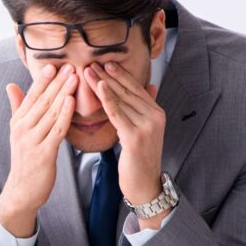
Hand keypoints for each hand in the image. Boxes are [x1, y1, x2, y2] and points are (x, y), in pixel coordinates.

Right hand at [0, 63, 76, 236]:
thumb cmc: (25, 160)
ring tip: (75, 78)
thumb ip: (17, 108)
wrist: (22, 191)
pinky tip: (71, 102)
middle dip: (56, 83)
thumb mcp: (18, 133)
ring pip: (50, 113)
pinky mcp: (43, 153)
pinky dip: (64, 114)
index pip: (31, 96)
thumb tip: (10, 85)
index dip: (42, 80)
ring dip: (63, 93)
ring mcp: (32, 141)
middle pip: (42, 101)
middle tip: (70, 66)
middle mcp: (22, 129)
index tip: (53, 65)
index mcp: (17, 122)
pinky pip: (56, 130)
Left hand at [83, 61, 166, 217]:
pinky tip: (99, 87)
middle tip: (92, 61)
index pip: (136, 88)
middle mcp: (155, 116)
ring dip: (103, 83)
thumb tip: (151, 85)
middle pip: (127, 91)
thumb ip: (145, 108)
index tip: (105, 62)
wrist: (144, 184)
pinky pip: (118, 114)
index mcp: (156, 112)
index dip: (120, 74)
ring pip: (121, 100)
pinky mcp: (136, 137)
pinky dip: (108, 100)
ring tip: (89, 70)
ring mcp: (147, 126)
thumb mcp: (145, 130)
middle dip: (109, 75)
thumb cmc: (139, 158)